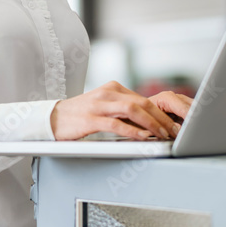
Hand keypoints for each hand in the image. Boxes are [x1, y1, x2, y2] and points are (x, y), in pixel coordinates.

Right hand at [50, 81, 184, 140]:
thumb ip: (122, 111)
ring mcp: (98, 105)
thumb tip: (147, 124)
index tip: (172, 124)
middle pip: (142, 103)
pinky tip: (141, 137)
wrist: (51, 118)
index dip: (161, 112)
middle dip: (161, 118)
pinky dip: (131, 131)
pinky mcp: (90, 119)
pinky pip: (116, 124)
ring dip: (151, 123)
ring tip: (162, 135)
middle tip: (173, 131)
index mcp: (113, 88)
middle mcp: (107, 93)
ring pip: (132, 110)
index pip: (143, 99)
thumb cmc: (79, 115)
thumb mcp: (104, 107)